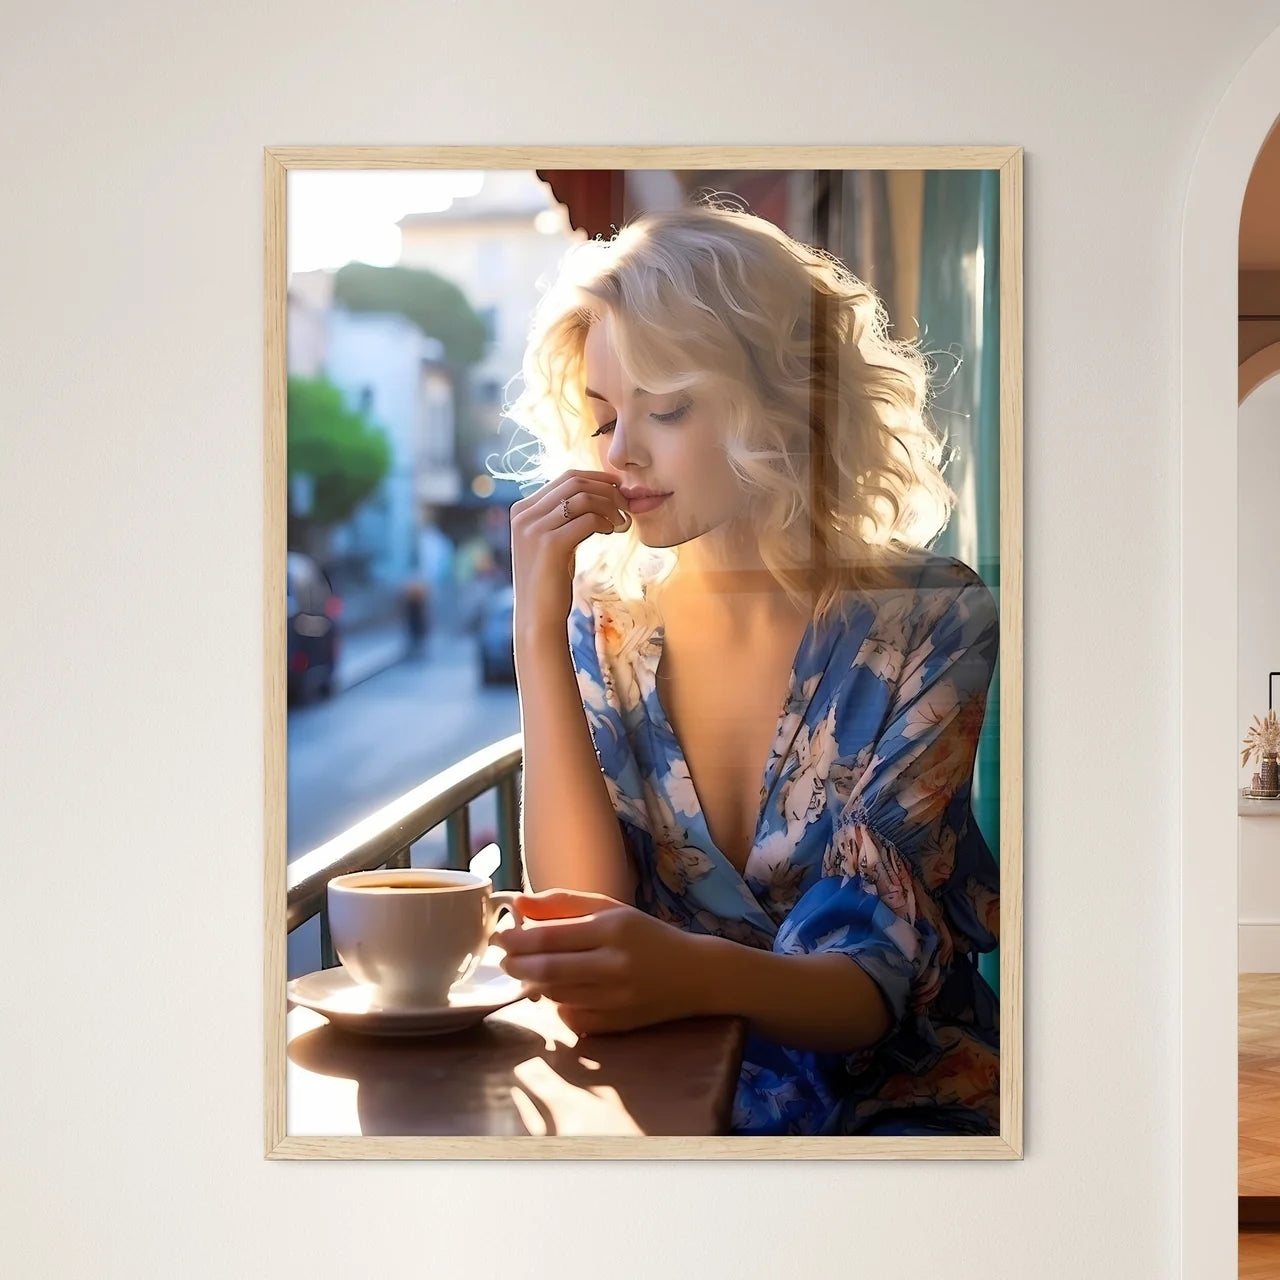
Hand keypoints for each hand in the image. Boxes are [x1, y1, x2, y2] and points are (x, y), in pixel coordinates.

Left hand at [491, 888, 703, 1035]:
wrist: (695, 974)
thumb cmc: (646, 936)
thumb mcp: (610, 908)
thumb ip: (563, 903)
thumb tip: (518, 902)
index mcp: (613, 928)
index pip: (550, 937)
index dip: (517, 939)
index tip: (500, 936)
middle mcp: (615, 964)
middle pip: (548, 970)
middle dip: (516, 965)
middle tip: (504, 959)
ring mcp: (616, 999)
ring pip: (556, 995)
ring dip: (533, 984)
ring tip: (527, 971)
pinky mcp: (617, 1025)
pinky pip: (571, 1018)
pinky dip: (557, 1005)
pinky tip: (558, 992)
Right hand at [508, 470, 631, 640]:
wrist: (538, 616)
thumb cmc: (550, 581)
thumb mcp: (553, 541)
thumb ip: (562, 517)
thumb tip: (595, 493)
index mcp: (522, 509)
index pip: (566, 478)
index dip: (597, 479)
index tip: (619, 490)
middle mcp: (524, 514)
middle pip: (575, 483)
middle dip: (607, 490)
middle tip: (626, 506)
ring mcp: (534, 528)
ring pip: (583, 498)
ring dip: (610, 506)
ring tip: (622, 523)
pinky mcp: (550, 544)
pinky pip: (587, 519)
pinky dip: (606, 522)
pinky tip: (612, 532)